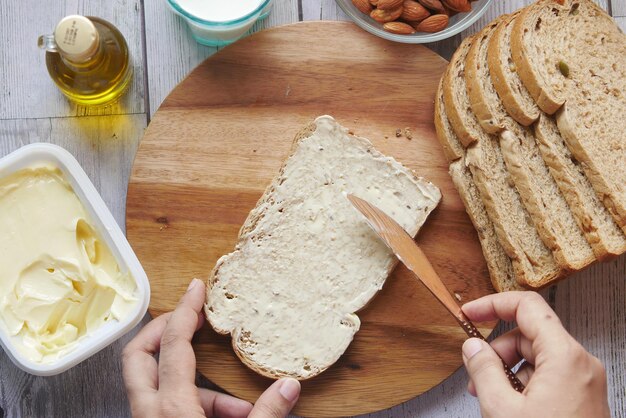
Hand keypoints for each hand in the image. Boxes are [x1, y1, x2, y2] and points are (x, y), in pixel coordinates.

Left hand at [122, 278, 300, 417]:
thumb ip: (266, 412)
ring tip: (238, 406)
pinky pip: (168, 407)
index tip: (196, 289)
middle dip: (162, 330)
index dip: (185, 311)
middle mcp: (149, 413)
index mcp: (171, 409)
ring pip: (156, 385)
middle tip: (187, 319)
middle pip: (138, 355)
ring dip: (197, 383)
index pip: (173, 345)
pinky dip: (198, 404)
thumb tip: (289, 386)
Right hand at [460, 291, 609, 417]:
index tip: (470, 313)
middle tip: (474, 368)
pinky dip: (522, 382)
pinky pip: (547, 375)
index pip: (527, 307)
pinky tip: (507, 404)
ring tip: (487, 392)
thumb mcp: (502, 409)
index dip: (493, 304)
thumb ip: (483, 370)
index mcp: (565, 357)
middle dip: (497, 347)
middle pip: (529, 334)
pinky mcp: (581, 397)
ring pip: (537, 355)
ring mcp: (583, 381)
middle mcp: (580, 363)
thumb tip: (472, 346)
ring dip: (507, 367)